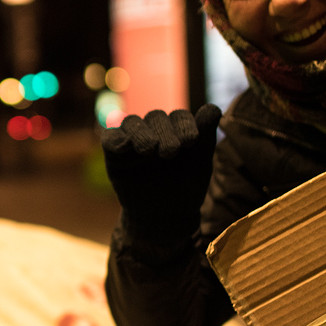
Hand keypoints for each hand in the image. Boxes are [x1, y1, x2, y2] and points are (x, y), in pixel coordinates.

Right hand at [102, 105, 220, 241]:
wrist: (164, 217)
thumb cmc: (185, 188)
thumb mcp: (200, 163)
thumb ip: (206, 135)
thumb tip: (214, 108)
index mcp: (176, 129)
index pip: (179, 117)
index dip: (185, 125)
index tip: (192, 141)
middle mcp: (154, 130)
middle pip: (156, 118)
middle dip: (164, 132)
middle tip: (170, 152)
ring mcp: (133, 140)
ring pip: (133, 123)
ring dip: (140, 133)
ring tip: (148, 149)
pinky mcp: (114, 153)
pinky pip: (110, 138)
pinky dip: (116, 139)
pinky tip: (124, 146)